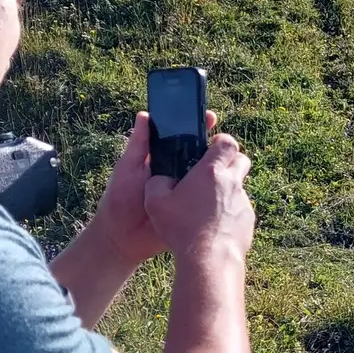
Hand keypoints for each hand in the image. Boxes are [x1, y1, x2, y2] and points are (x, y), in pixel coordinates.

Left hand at [88, 110, 217, 267]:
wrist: (123, 238)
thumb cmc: (120, 200)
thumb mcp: (128, 168)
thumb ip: (138, 144)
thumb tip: (145, 114)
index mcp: (162, 160)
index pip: (182, 139)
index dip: (196, 128)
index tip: (209, 117)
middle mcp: (178, 173)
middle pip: (200, 156)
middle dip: (215, 147)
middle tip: (228, 141)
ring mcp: (187, 192)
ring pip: (208, 176)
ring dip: (219, 169)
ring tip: (233, 160)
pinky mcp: (193, 209)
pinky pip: (209, 198)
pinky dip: (219, 192)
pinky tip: (231, 184)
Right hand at [145, 131, 255, 267]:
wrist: (209, 259)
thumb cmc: (182, 228)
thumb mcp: (156, 203)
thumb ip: (157, 183)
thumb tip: (163, 178)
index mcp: (211, 172)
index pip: (227, 143)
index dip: (221, 141)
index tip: (213, 145)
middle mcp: (232, 183)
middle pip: (242, 159)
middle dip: (230, 161)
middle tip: (213, 171)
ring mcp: (243, 202)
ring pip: (240, 186)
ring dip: (228, 189)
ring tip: (208, 204)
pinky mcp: (248, 221)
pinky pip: (241, 209)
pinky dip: (230, 211)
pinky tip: (215, 224)